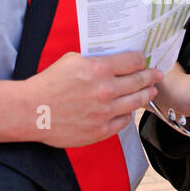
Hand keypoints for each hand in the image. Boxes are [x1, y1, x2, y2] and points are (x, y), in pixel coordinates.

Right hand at [26, 51, 160, 147]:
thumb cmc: (48, 84)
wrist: (32, 111)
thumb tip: (114, 60)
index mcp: (98, 69)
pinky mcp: (100, 130)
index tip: (144, 60)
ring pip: (136, 102)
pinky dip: (128, 114)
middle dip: (151, 76)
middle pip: (139, 81)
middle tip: (157, 75)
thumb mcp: (72, 60)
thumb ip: (96, 60)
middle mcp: (105, 90)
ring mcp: (105, 112)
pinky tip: (129, 110)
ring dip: (145, 95)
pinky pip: (123, 122)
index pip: (133, 61)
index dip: (141, 60)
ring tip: (150, 92)